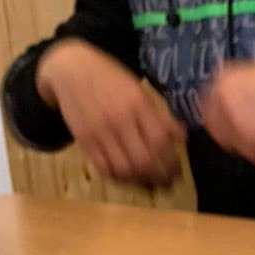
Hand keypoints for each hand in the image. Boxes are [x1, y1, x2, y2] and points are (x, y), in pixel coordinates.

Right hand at [37, 40, 184, 188]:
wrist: (71, 69)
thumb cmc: (111, 80)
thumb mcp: (139, 90)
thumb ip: (161, 115)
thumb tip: (183, 137)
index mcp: (137, 104)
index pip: (160, 141)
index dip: (172, 162)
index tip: (178, 171)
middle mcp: (119, 119)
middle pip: (144, 160)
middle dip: (160, 177)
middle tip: (168, 184)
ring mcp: (100, 132)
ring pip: (125, 170)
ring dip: (142, 182)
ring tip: (152, 185)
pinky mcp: (84, 141)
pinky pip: (105, 169)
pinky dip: (121, 179)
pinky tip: (130, 178)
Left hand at [201, 61, 254, 166]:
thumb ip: (240, 94)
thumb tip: (234, 116)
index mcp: (222, 79)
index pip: (208, 109)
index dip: (225, 121)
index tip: (241, 126)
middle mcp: (221, 100)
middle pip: (218, 132)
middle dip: (238, 136)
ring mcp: (233, 123)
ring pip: (240, 148)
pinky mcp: (249, 143)